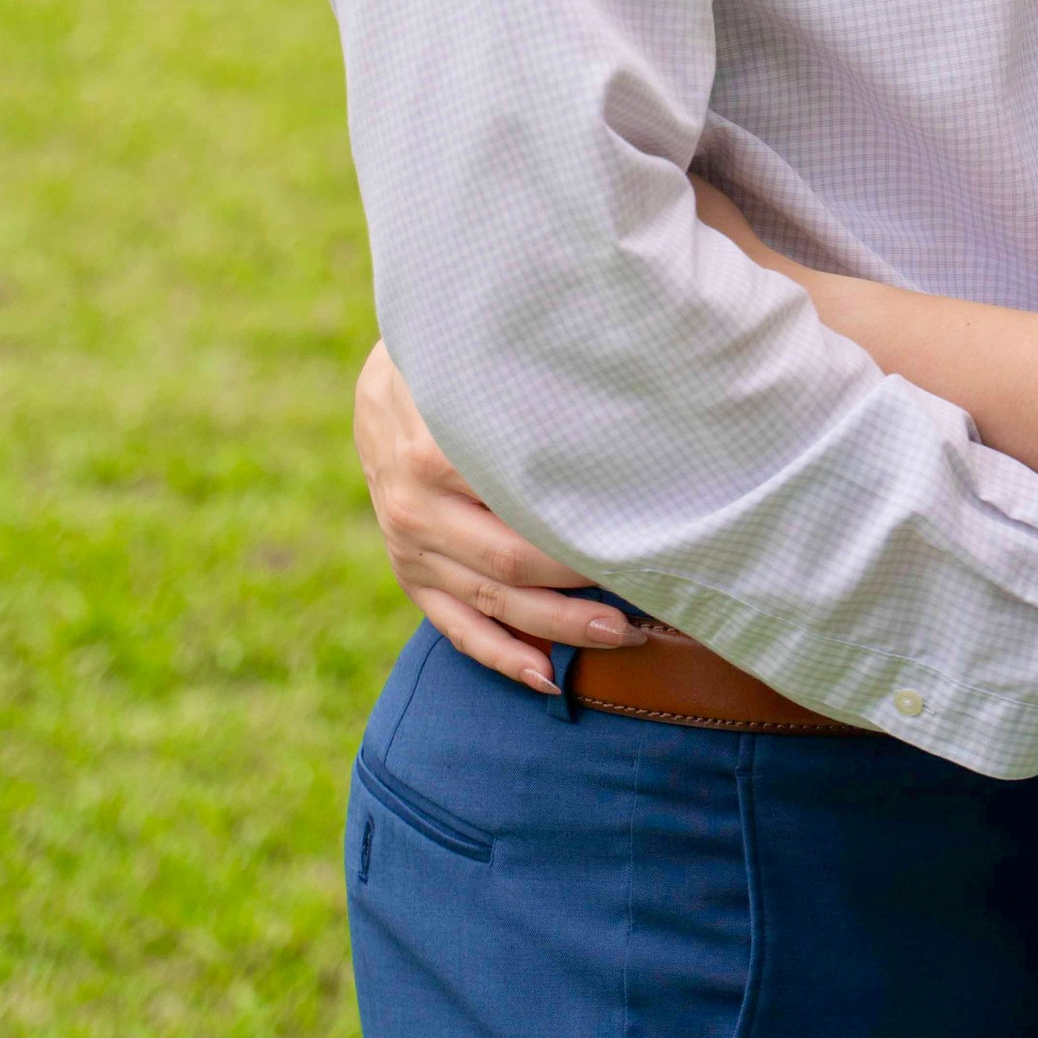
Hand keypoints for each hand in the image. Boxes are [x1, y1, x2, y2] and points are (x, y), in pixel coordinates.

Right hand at [353, 341, 649, 699]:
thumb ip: (528, 382)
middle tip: (648, 589)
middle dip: (580, 586)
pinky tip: (546, 678)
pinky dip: (502, 656)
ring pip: (490, 601)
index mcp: (432, 452)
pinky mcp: (409, 574)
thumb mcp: (479, 358)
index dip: (580, 523)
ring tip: (623, 635)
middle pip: (509, 562)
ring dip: (558, 627)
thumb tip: (616, 390)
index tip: (639, 531)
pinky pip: (455, 627)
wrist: (388, 379)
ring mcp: (408, 547)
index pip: (517, 505)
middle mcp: (414, 507)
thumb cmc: (459, 360)